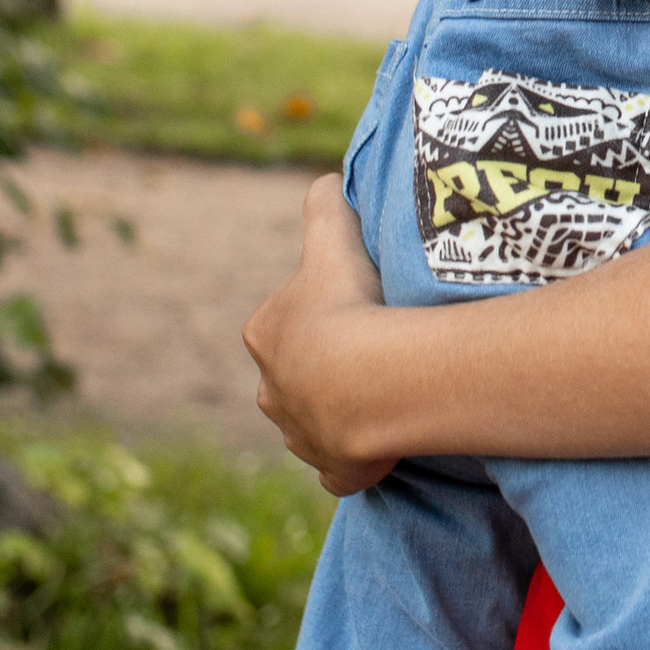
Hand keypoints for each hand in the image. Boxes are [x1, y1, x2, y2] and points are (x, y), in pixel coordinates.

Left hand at [242, 177, 394, 492]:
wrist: (367, 380)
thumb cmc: (346, 305)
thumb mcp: (332, 238)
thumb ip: (323, 203)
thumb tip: (325, 181)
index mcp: (265, 333)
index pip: (285, 318)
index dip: (319, 311)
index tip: (353, 306)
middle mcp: (270, 389)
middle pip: (295, 374)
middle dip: (326, 366)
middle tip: (374, 351)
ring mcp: (299, 434)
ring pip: (313, 420)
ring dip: (339, 411)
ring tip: (384, 395)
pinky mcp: (331, 469)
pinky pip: (339, 467)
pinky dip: (354, 460)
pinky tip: (381, 447)